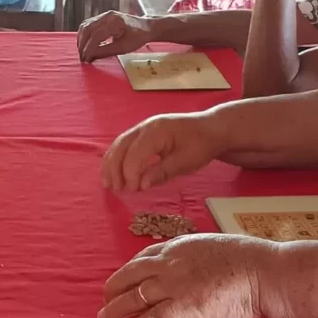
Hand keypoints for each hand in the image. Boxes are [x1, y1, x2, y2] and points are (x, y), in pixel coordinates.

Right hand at [76, 11, 153, 62]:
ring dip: (81, 40)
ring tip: (83, 53)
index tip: (86, 59)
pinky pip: (88, 25)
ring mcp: (104, 15)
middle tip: (82, 58)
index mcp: (115, 22)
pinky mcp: (102, 17)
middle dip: (82, 44)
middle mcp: (107, 16)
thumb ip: (105, 51)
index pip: (96, 35)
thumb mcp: (123, 48)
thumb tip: (90, 57)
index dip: (89, 48)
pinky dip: (84, 36)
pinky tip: (85, 45)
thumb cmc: (137, 37)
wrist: (145, 27)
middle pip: (87, 28)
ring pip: (85, 26)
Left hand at [98, 234, 265, 317]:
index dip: (131, 268)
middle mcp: (171, 261)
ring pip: (137, 296)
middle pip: (132, 273)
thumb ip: (196, 257)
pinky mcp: (185, 305)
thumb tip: (192, 267)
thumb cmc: (248, 260)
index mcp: (180, 245)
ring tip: (104, 317)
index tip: (124, 276)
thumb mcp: (213, 247)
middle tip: (105, 297)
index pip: (145, 255)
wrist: (263, 271)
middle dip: (115, 286)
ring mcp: (176, 283)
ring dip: (117, 307)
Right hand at [101, 111, 226, 190]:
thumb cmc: (201, 145)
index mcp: (156, 131)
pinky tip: (113, 171)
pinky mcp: (143, 133)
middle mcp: (145, 126)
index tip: (132, 190)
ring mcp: (142, 128)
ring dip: (111, 164)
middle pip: (121, 147)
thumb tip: (140, 185)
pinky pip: (124, 144)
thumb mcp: (185, 162)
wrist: (210, 129)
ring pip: (119, 145)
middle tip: (114, 189)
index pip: (135, 154)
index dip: (130, 174)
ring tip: (107, 183)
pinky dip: (116, 158)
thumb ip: (162, 172)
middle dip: (114, 169)